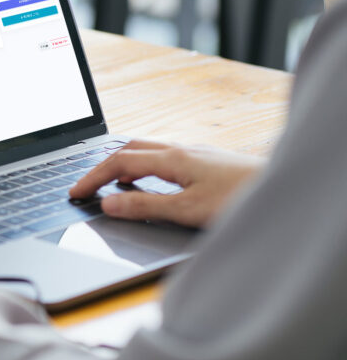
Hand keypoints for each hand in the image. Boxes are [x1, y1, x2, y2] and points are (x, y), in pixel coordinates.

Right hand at [70, 140, 263, 227]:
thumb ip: (145, 207)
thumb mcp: (187, 210)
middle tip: (87, 185)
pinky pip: (164, 157)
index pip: (119, 163)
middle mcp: (182, 149)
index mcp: (172, 158)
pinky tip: (151, 182)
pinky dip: (144, 167)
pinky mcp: (208, 161)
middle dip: (103, 166)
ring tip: (111, 183)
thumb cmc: (241, 199)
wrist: (284, 189)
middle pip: (129, 149)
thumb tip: (109, 204)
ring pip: (148, 150)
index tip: (75, 193)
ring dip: (123, 164)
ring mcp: (196, 153)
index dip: (93, 177)